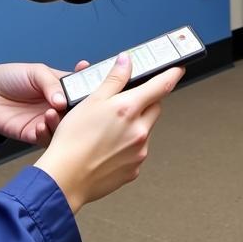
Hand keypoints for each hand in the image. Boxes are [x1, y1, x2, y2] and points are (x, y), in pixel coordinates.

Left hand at [0, 60, 89, 145]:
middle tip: (75, 109)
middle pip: (76, 113)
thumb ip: (51, 84)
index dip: (91, 90)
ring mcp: (47, 121)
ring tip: (50, 114)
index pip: (82, 90)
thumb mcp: (35, 72)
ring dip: (59, 123)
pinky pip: (46, 139)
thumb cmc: (12, 77)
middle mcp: (58, 105)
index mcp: (61, 87)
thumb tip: (64, 101)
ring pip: (63, 128)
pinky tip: (39, 126)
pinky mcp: (34, 134)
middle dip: (78, 112)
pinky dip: (45, 134)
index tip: (100, 87)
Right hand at [35, 52, 183, 213]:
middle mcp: (139, 131)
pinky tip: (108, 146)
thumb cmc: (73, 141)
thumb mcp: (90, 101)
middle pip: (155, 108)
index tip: (177, 69)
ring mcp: (139, 152)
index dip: (172, 74)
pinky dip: (128, 145)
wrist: (65, 180)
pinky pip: (137, 151)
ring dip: (135, 125)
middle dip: (145, 102)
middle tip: (125, 101)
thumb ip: (114, 79)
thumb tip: (126, 61)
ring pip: (145, 130)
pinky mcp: (134, 170)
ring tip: (108, 129)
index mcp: (129, 109)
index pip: (161, 86)